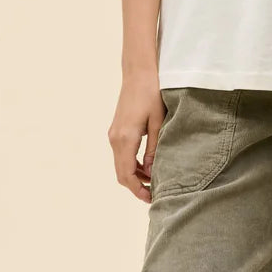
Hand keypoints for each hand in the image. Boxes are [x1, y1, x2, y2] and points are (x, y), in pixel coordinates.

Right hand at [107, 71, 165, 203]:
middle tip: (154, 195)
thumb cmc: (152, 93)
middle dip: (136, 187)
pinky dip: (132, 164)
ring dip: (135, 176)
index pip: (127, 174)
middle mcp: (115, 138)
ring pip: (120, 165)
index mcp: (125, 138)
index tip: (151, 199)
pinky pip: (121, 154)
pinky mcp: (116, 130)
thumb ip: (154, 148)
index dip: (138, 190)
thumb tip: (152, 171)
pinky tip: (148, 165)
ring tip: (154, 181)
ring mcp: (113, 134)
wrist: (138, 72)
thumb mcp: (158, 122)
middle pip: (121, 173)